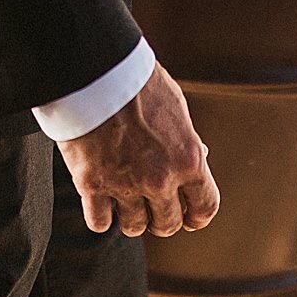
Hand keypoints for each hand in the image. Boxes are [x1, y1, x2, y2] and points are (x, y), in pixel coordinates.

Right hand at [57, 62, 219, 237]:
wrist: (95, 68)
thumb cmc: (137, 82)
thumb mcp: (176, 107)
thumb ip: (187, 140)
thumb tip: (199, 158)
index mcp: (188, 159)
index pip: (205, 207)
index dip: (198, 217)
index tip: (190, 219)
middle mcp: (160, 179)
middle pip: (167, 224)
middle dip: (162, 221)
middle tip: (154, 212)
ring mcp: (124, 185)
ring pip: (134, 227)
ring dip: (132, 219)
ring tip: (126, 204)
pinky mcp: (91, 185)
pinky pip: (99, 222)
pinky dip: (100, 217)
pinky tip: (100, 205)